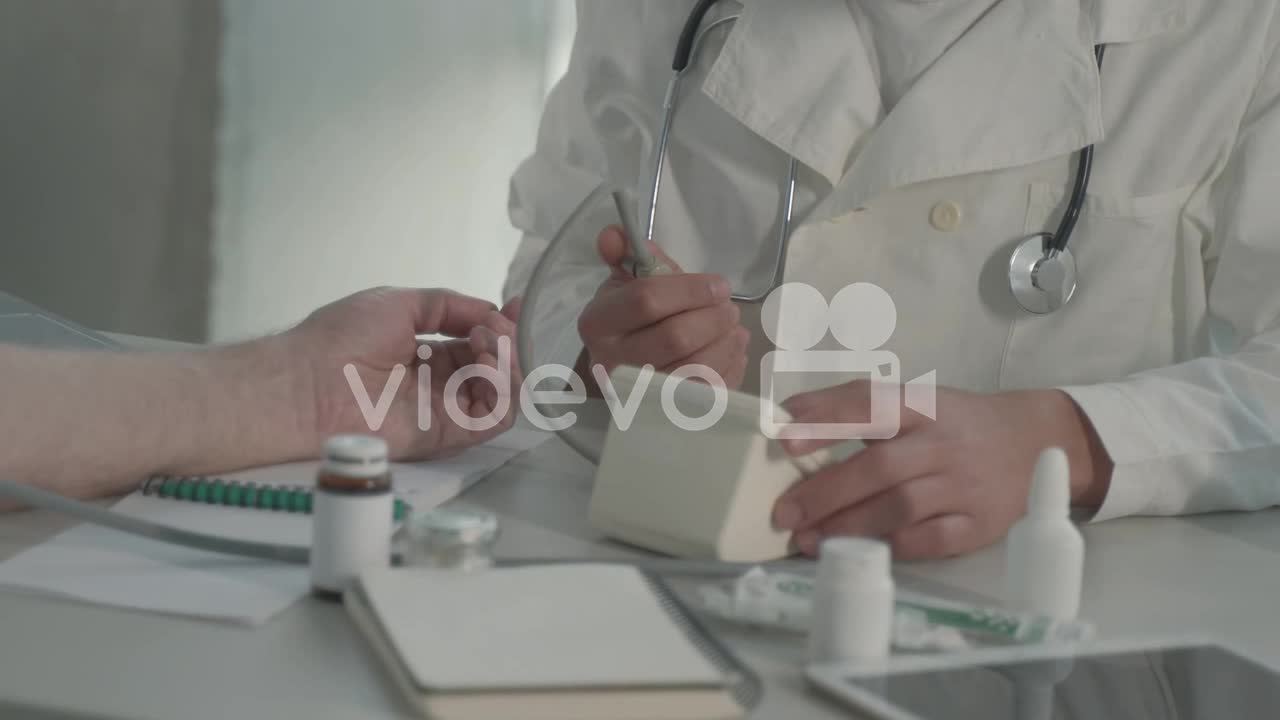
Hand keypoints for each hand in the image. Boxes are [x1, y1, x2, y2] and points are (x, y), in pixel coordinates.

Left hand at [289, 287, 520, 460]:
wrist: (307, 380)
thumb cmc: (341, 338)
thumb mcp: (399, 303)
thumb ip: (448, 306)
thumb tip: (490, 310)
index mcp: (426, 355)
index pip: (479, 345)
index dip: (501, 326)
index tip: (517, 306)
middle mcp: (439, 385)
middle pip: (496, 368)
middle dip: (507, 340)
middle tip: (493, 326)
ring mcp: (444, 411)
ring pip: (503, 394)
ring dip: (507, 361)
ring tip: (485, 341)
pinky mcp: (445, 435)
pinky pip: (494, 418)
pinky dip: (502, 388)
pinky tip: (483, 362)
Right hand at [577, 227, 749, 388]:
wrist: (621, 374)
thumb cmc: (630, 323)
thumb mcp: (625, 284)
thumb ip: (627, 254)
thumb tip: (614, 234)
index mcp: (598, 323)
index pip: (646, 300)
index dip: (690, 289)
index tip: (718, 285)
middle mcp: (612, 362)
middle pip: (676, 337)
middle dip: (713, 318)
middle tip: (729, 308)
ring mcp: (639, 396)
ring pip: (696, 368)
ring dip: (725, 343)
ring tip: (733, 327)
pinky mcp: (667, 416)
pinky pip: (709, 393)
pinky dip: (729, 367)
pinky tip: (732, 350)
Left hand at [770, 382, 1112, 559]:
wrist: (1035, 443)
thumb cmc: (954, 424)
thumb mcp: (915, 402)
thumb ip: (859, 412)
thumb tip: (787, 424)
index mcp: (922, 405)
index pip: (871, 404)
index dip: (827, 418)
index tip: (784, 436)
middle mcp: (942, 443)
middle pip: (879, 467)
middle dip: (825, 491)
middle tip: (783, 511)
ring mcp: (963, 486)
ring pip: (900, 508)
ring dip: (848, 526)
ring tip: (807, 539)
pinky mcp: (978, 524)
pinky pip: (931, 541)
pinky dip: (893, 546)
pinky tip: (861, 553)